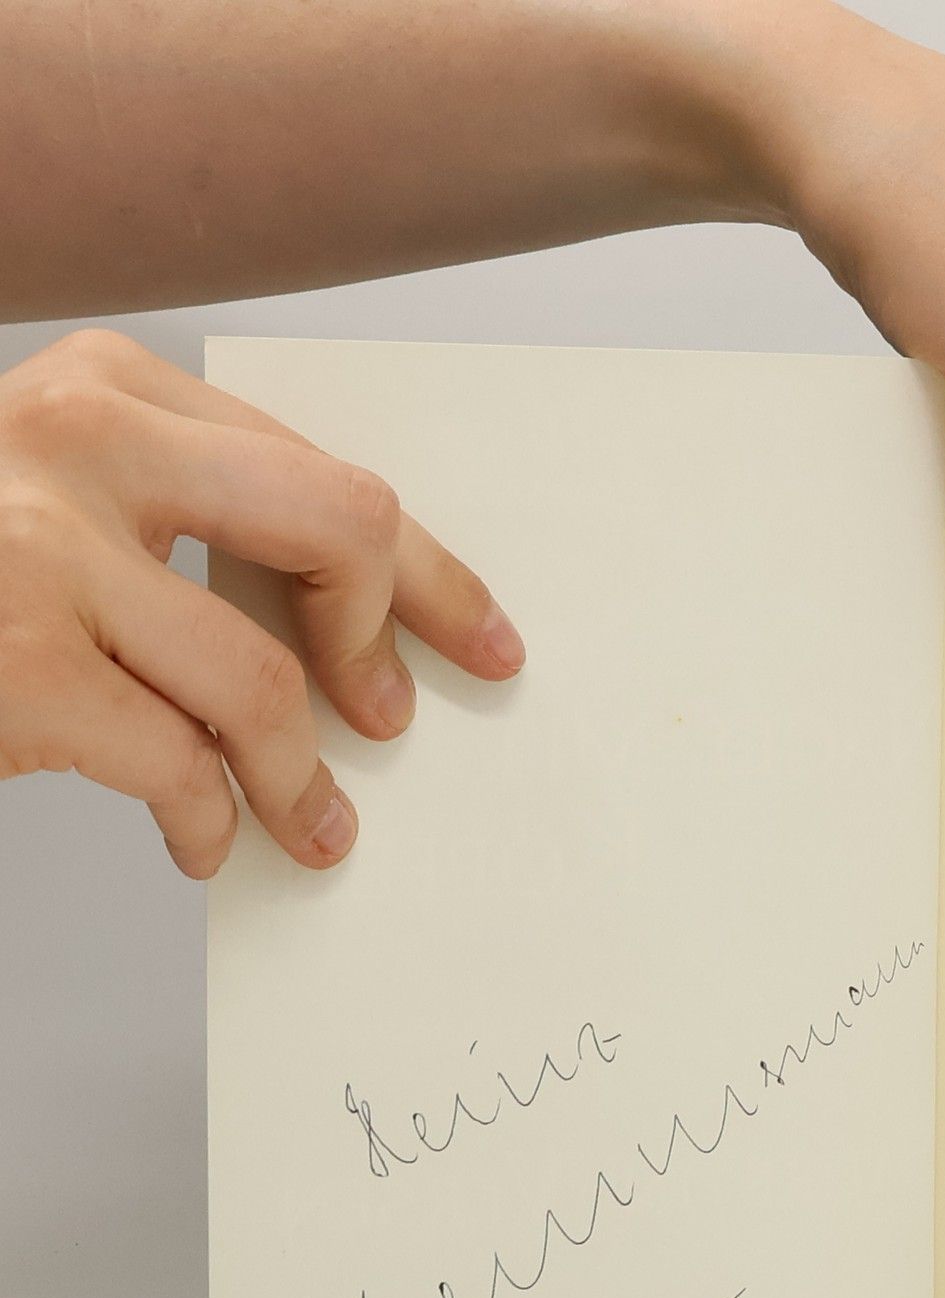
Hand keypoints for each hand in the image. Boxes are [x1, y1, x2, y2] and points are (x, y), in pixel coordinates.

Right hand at [0, 329, 523, 876]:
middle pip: (338, 528)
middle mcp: (76, 443)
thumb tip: (352, 630)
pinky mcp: (13, 664)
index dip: (423, 568)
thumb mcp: (62, 507)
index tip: (481, 636)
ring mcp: (37, 550)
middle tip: (395, 721)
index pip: (325, 474)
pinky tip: (201, 841)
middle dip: (390, 639)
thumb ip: (187, 529)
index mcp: (109, 393)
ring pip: (266, 679)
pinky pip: (179, 764)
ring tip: (311, 825)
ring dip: (300, 777)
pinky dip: (209, 822)